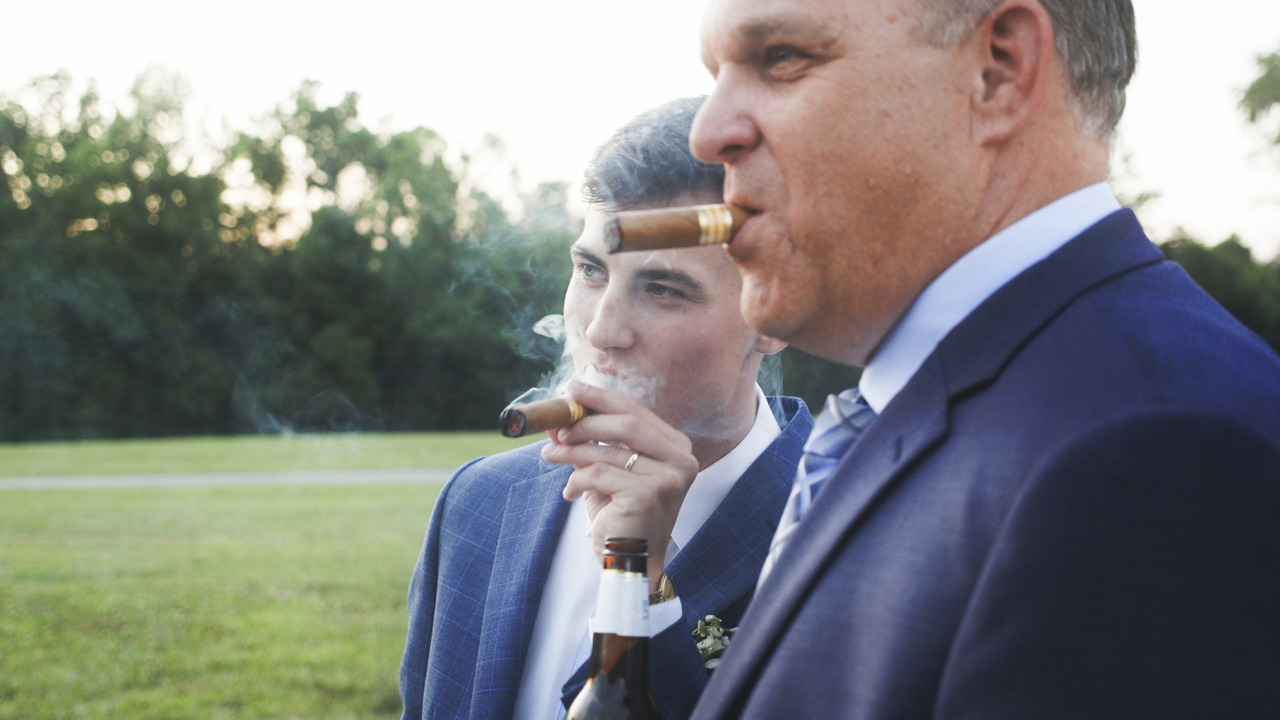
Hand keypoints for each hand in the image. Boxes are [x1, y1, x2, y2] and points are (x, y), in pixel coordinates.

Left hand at [541, 380, 698, 591]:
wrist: (629, 563)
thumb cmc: (620, 515)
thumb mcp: (606, 472)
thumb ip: (591, 442)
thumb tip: (559, 416)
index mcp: (676, 447)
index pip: (637, 411)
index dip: (602, 398)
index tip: (572, 389)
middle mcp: (681, 459)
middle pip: (627, 422)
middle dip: (586, 420)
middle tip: (557, 425)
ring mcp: (669, 478)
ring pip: (608, 449)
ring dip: (572, 450)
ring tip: (551, 454)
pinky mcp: (650, 496)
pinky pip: (600, 474)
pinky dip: (578, 480)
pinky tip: (570, 492)